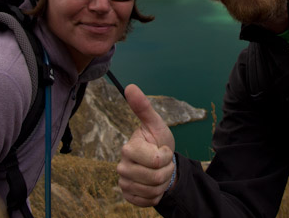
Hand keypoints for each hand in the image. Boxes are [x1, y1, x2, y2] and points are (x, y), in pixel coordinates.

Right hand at [117, 84, 175, 206]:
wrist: (159, 163)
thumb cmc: (158, 141)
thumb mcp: (156, 124)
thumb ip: (143, 107)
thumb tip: (130, 86)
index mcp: (128, 149)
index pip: (157, 160)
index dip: (166, 155)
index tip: (163, 150)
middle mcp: (122, 167)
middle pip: (156, 177)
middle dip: (166, 170)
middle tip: (163, 163)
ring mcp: (124, 183)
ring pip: (153, 191)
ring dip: (163, 183)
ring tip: (159, 172)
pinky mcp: (128, 196)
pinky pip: (148, 201)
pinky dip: (157, 195)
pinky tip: (154, 184)